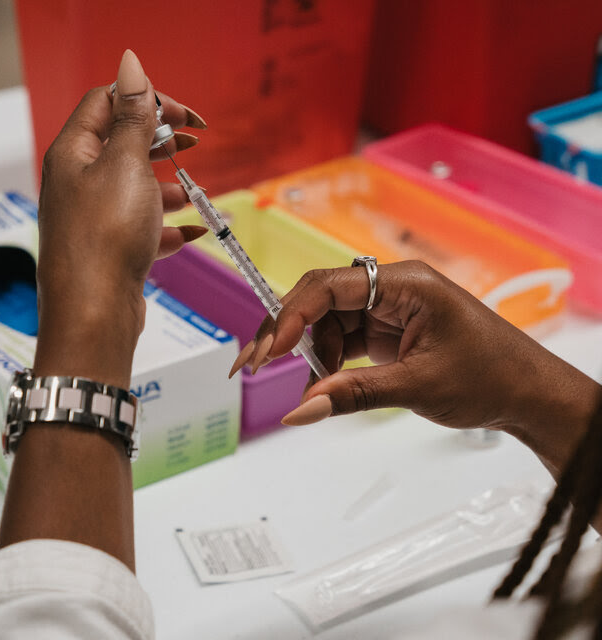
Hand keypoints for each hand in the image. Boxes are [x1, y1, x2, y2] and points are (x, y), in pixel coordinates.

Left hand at [34, 50, 206, 387]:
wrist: (95, 311)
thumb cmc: (105, 238)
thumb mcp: (126, 164)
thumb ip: (133, 117)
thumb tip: (131, 64)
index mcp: (75, 152)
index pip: (110, 102)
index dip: (150, 100)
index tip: (188, 115)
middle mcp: (81, 182)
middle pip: (124, 144)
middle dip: (162, 142)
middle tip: (193, 144)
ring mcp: (96, 217)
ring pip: (137, 189)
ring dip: (169, 188)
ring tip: (192, 194)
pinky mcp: (112, 248)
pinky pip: (144, 228)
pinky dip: (168, 228)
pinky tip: (191, 234)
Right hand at [235, 261, 599, 475]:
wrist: (527, 393)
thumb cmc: (490, 378)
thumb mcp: (416, 387)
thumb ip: (352, 394)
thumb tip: (297, 411)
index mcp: (405, 283)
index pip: (330, 286)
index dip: (290, 316)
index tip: (266, 353)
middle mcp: (392, 288)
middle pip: (321, 299)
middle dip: (286, 332)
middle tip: (254, 365)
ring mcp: (389, 309)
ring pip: (328, 321)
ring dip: (310, 353)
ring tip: (310, 388)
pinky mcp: (389, 330)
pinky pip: (345, 338)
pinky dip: (329, 361)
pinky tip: (325, 382)